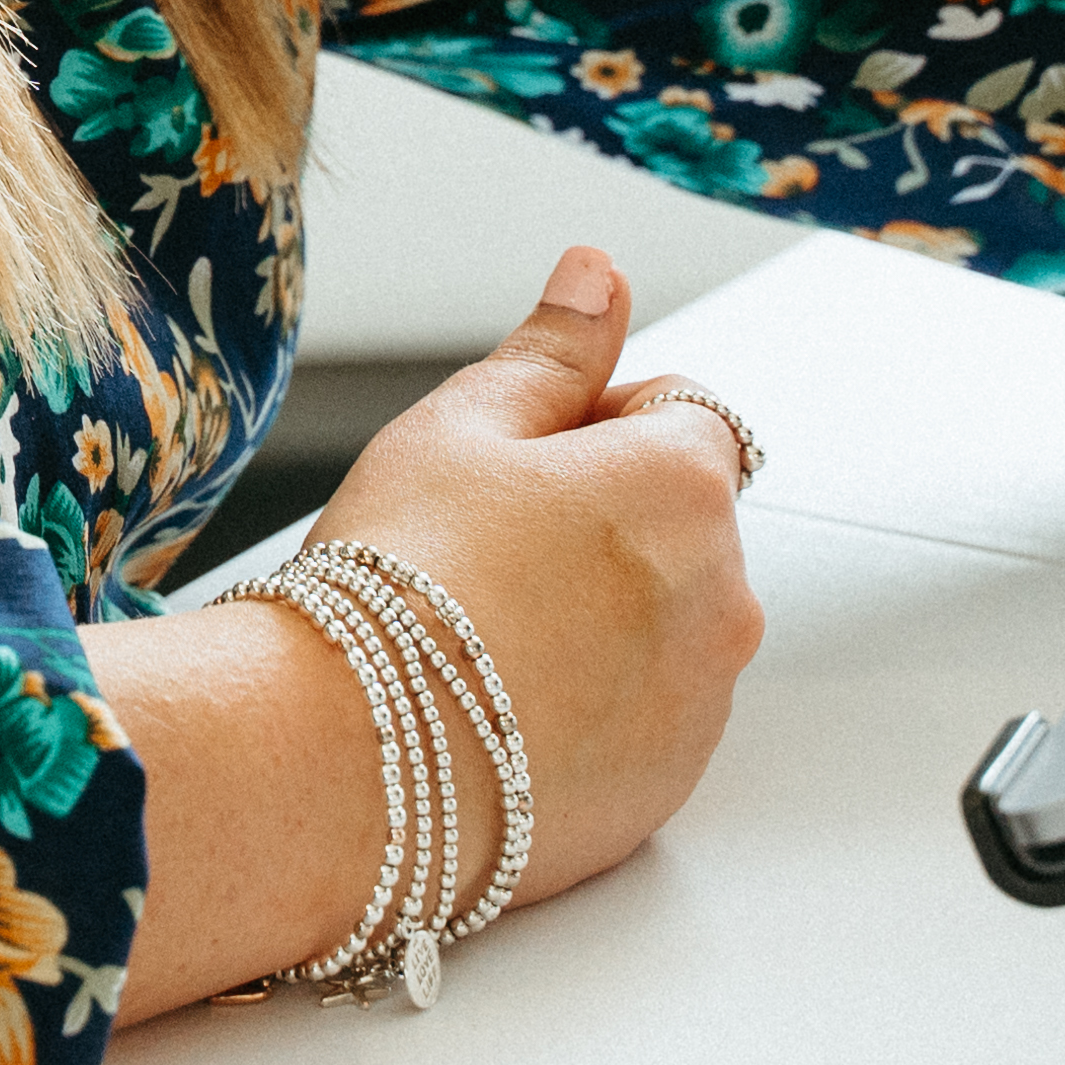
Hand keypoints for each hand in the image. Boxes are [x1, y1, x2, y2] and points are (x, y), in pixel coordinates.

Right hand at [105, 246, 766, 1006]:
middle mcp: (725, 597)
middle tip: (482, 555)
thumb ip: (553, 349)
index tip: (511, 469)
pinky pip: (644, 722)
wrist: (340, 765)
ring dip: (603, 620)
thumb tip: (600, 275)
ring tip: (481, 644)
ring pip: (664, 627)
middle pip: (678, 526)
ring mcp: (701, 704)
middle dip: (605, 525)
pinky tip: (496, 713)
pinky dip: (592, 709)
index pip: (679, 412)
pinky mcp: (666, 789)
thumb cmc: (394, 582)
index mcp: (685, 486)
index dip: (590, 425)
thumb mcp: (462, 427)